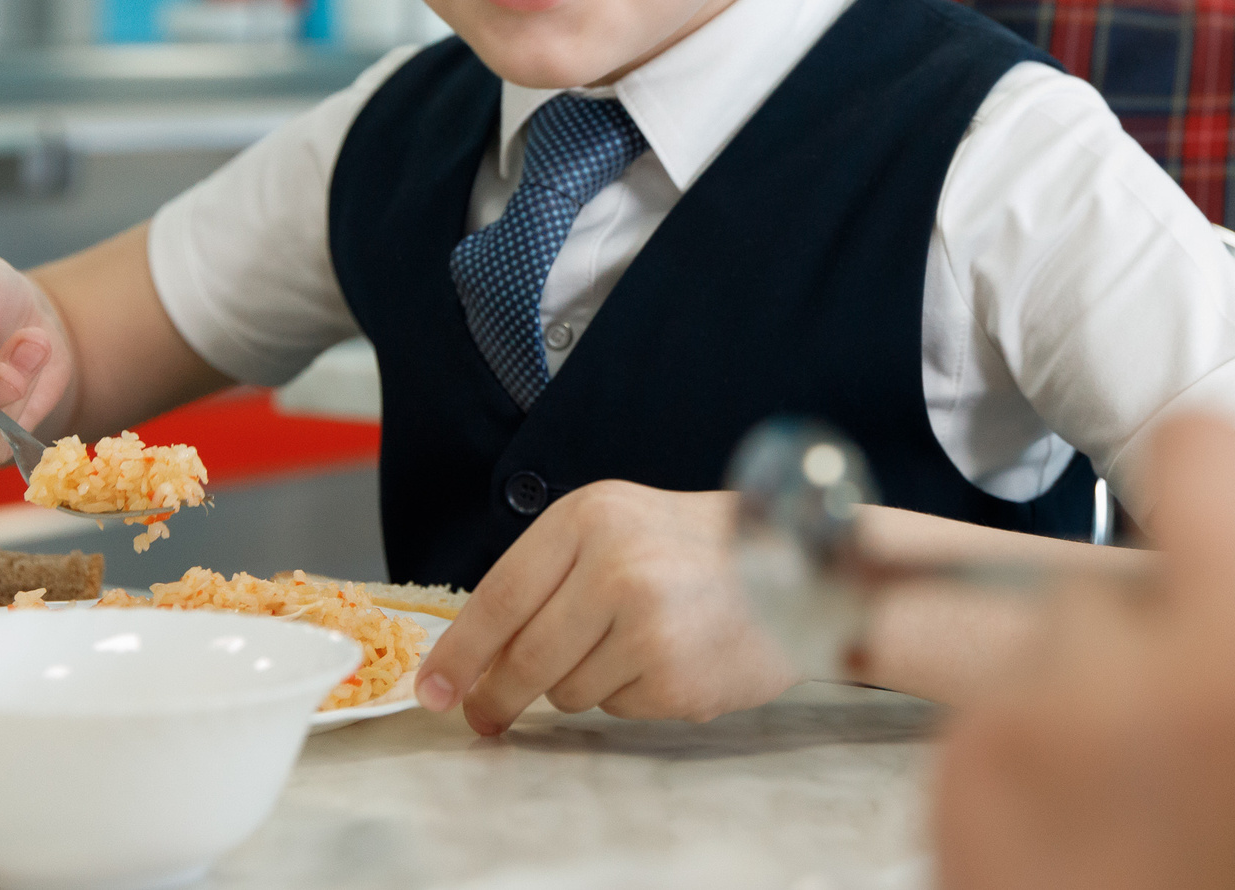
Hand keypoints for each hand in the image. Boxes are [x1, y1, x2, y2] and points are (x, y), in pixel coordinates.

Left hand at [415, 482, 798, 733]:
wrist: (800, 567)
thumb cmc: (698, 548)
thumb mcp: (618, 528)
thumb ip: (549, 578)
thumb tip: (476, 655)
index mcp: (589, 517)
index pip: (498, 598)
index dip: (459, 653)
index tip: (434, 689)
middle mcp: (615, 566)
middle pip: (523, 658)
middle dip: (498, 696)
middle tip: (485, 717)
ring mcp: (647, 625)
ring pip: (567, 691)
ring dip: (581, 684)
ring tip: (634, 645)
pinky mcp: (675, 676)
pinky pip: (617, 707)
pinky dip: (631, 695)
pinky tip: (667, 659)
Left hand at [931, 410, 1234, 889]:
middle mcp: (1224, 660)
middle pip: (1207, 443)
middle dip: (1220, 491)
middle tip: (1234, 574)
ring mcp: (1086, 689)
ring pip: (1087, 580)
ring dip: (1118, 641)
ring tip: (1146, 759)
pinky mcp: (980, 736)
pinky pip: (1010, 668)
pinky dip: (1038, 719)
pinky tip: (1078, 808)